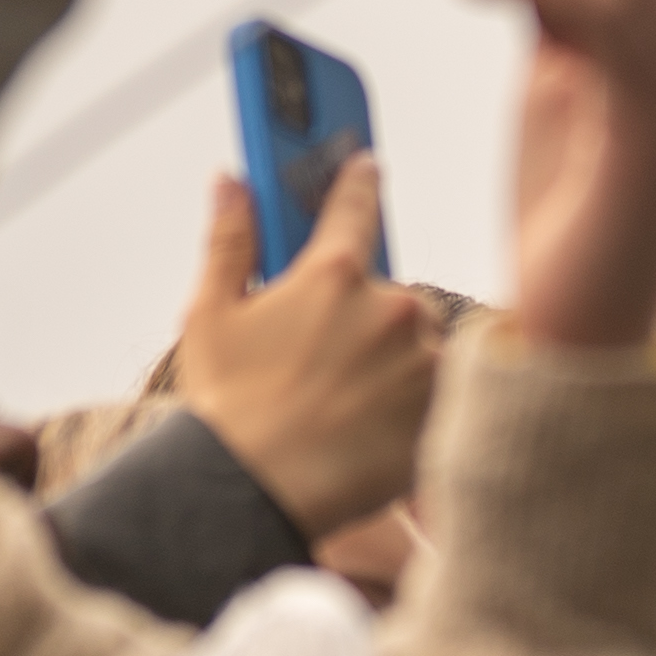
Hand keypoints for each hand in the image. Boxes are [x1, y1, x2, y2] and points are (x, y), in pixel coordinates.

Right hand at [170, 159, 438, 538]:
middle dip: (363, 314)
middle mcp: (391, 307)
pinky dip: (410, 400)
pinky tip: (367, 425)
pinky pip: (437, 389)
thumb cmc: (229, 406)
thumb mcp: (211, 313)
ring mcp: (424, 359)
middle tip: (321, 356)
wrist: (258, 492)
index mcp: (334, 273)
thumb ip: (230, 239)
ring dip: (391, 359)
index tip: (365, 163)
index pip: (355, 203)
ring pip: (418, 343)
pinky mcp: (444, 408)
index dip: (358, 180)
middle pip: (390, 292)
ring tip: (341, 401)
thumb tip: (232, 180)